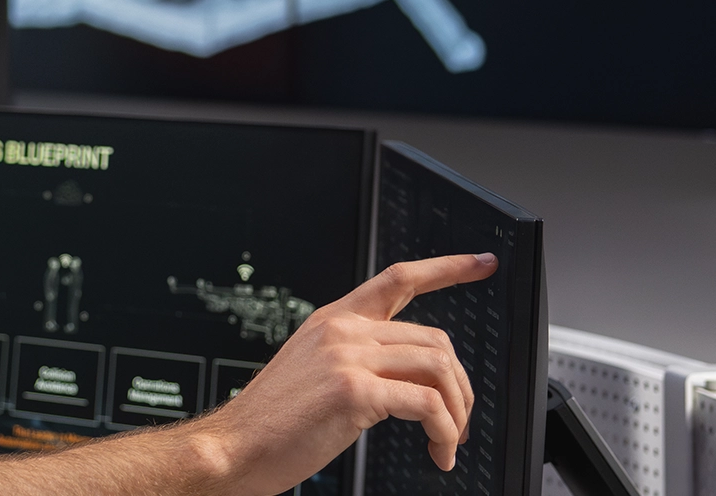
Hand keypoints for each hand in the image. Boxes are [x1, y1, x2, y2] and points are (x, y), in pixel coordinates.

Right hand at [195, 253, 496, 495]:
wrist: (232, 449)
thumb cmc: (270, 424)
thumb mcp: (314, 375)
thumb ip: (355, 362)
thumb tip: (408, 380)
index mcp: (332, 321)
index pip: (399, 279)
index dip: (448, 267)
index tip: (483, 262)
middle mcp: (341, 331)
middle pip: (435, 339)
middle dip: (460, 386)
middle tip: (456, 421)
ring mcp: (347, 357)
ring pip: (438, 368)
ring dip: (456, 412)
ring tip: (448, 440)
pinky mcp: (354, 391)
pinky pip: (428, 405)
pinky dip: (444, 432)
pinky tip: (437, 452)